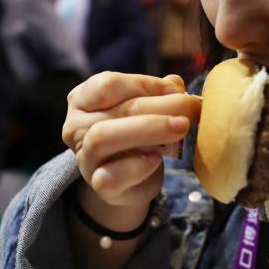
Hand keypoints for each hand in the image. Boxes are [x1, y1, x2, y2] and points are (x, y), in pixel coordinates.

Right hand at [62, 72, 200, 227]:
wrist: (130, 179)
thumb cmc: (137, 133)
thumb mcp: (145, 108)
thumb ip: (159, 92)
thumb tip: (175, 84)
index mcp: (83, 99)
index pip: (108, 84)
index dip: (145, 84)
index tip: (177, 90)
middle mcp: (76, 126)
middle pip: (117, 109)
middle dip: (160, 106)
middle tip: (192, 107)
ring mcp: (85, 157)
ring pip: (104, 137)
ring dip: (149, 130)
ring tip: (181, 127)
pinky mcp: (98, 184)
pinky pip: (112, 175)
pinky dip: (138, 166)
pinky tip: (157, 159)